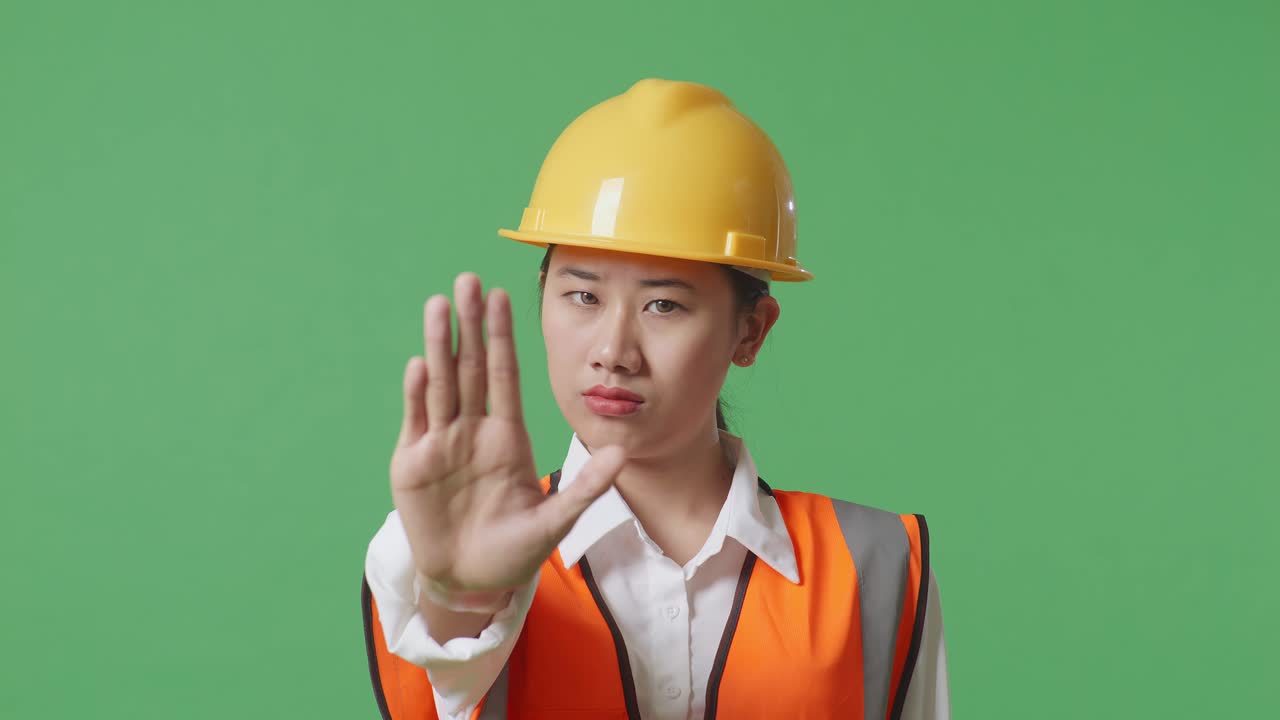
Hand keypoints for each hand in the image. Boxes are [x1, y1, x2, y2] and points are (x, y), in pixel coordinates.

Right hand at [389, 273, 624, 596]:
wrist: (471, 582)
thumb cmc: (514, 549)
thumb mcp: (556, 520)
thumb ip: (585, 487)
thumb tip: (621, 452)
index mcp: (506, 435)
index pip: (504, 374)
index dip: (503, 336)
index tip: (503, 295)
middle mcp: (472, 429)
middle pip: (469, 367)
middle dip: (469, 325)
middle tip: (467, 280)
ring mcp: (440, 443)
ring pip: (440, 384)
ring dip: (439, 345)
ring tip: (438, 304)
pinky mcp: (412, 464)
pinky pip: (417, 420)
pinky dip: (418, 393)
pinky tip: (421, 364)